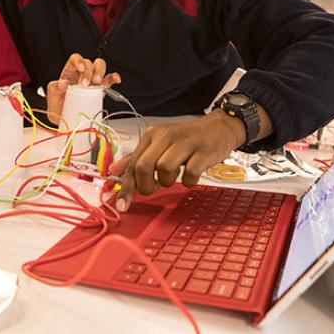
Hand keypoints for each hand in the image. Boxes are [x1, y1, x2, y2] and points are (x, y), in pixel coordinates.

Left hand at [45, 54, 120, 122]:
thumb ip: (54, 88)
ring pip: (100, 67)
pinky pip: (109, 79)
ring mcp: (92, 80)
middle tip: (85, 84)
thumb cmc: (58, 106)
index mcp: (70, 72)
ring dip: (100, 73)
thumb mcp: (51, 97)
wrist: (66, 119)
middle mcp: (82, 73)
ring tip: (97, 83)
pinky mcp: (100, 89)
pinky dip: (113, 77)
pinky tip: (116, 80)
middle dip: (89, 71)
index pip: (76, 58)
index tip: (80, 68)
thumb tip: (63, 83)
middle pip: (90, 62)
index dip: (79, 60)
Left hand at [110, 110, 244, 211]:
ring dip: (167, 182)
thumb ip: (137, 158)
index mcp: (153, 135)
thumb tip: (114, 170)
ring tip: (175, 177)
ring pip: (165, 169)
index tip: (123, 206)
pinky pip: (189, 173)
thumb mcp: (160, 144)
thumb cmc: (188, 139)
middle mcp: (167, 136)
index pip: (133, 162)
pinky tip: (190, 176)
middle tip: (153, 188)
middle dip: (146, 185)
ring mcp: (185, 143)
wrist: (219, 127)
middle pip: (144, 165)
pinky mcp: (203, 152)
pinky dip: (188, 181)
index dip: (127, 187)